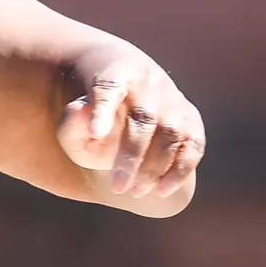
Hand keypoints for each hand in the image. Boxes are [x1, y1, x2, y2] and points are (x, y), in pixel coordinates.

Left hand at [56, 48, 205, 199]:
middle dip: (131, 156)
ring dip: (155, 166)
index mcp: (114, 75)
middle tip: (117, 186)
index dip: (101, 110)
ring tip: (134, 191)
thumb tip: (80, 113)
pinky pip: (193, 146)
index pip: (107, 88)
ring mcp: (173, 102)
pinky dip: (180, 170)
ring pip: (171, 133)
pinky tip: (161, 190)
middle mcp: (148, 84)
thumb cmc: (93, 123)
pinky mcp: (191, 123)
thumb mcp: (74, 126)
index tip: (93, 133)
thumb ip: (71, 123)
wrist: (125, 112)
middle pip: (143, 118)